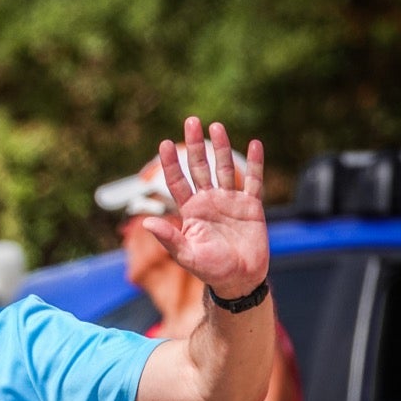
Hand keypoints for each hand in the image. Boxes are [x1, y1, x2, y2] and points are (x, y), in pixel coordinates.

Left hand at [143, 117, 267, 298]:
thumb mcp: (186, 255)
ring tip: (216, 126)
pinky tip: (254, 143)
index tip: (163, 145)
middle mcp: (209, 201)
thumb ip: (169, 238)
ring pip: (224, 168)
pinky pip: (254, 180)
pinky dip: (255, 163)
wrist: (239, 279)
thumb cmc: (211, 269)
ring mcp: (230, 201)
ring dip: (220, 147)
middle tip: (191, 121)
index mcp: (191, 211)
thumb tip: (145, 224)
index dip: (170, 164)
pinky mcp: (252, 206)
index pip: (177, 182)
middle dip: (194, 145)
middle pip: (199, 167)